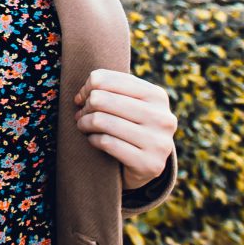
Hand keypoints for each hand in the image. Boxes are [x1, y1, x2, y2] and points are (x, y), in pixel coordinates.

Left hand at [73, 69, 176, 190]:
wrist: (146, 165)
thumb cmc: (130, 125)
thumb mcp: (125, 103)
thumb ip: (106, 90)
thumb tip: (81, 97)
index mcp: (157, 96)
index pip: (104, 79)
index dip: (86, 88)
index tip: (82, 98)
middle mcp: (163, 118)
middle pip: (100, 99)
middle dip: (85, 107)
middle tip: (81, 115)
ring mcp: (159, 142)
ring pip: (101, 121)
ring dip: (84, 124)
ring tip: (83, 126)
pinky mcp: (149, 164)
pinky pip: (107, 143)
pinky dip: (93, 140)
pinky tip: (93, 140)